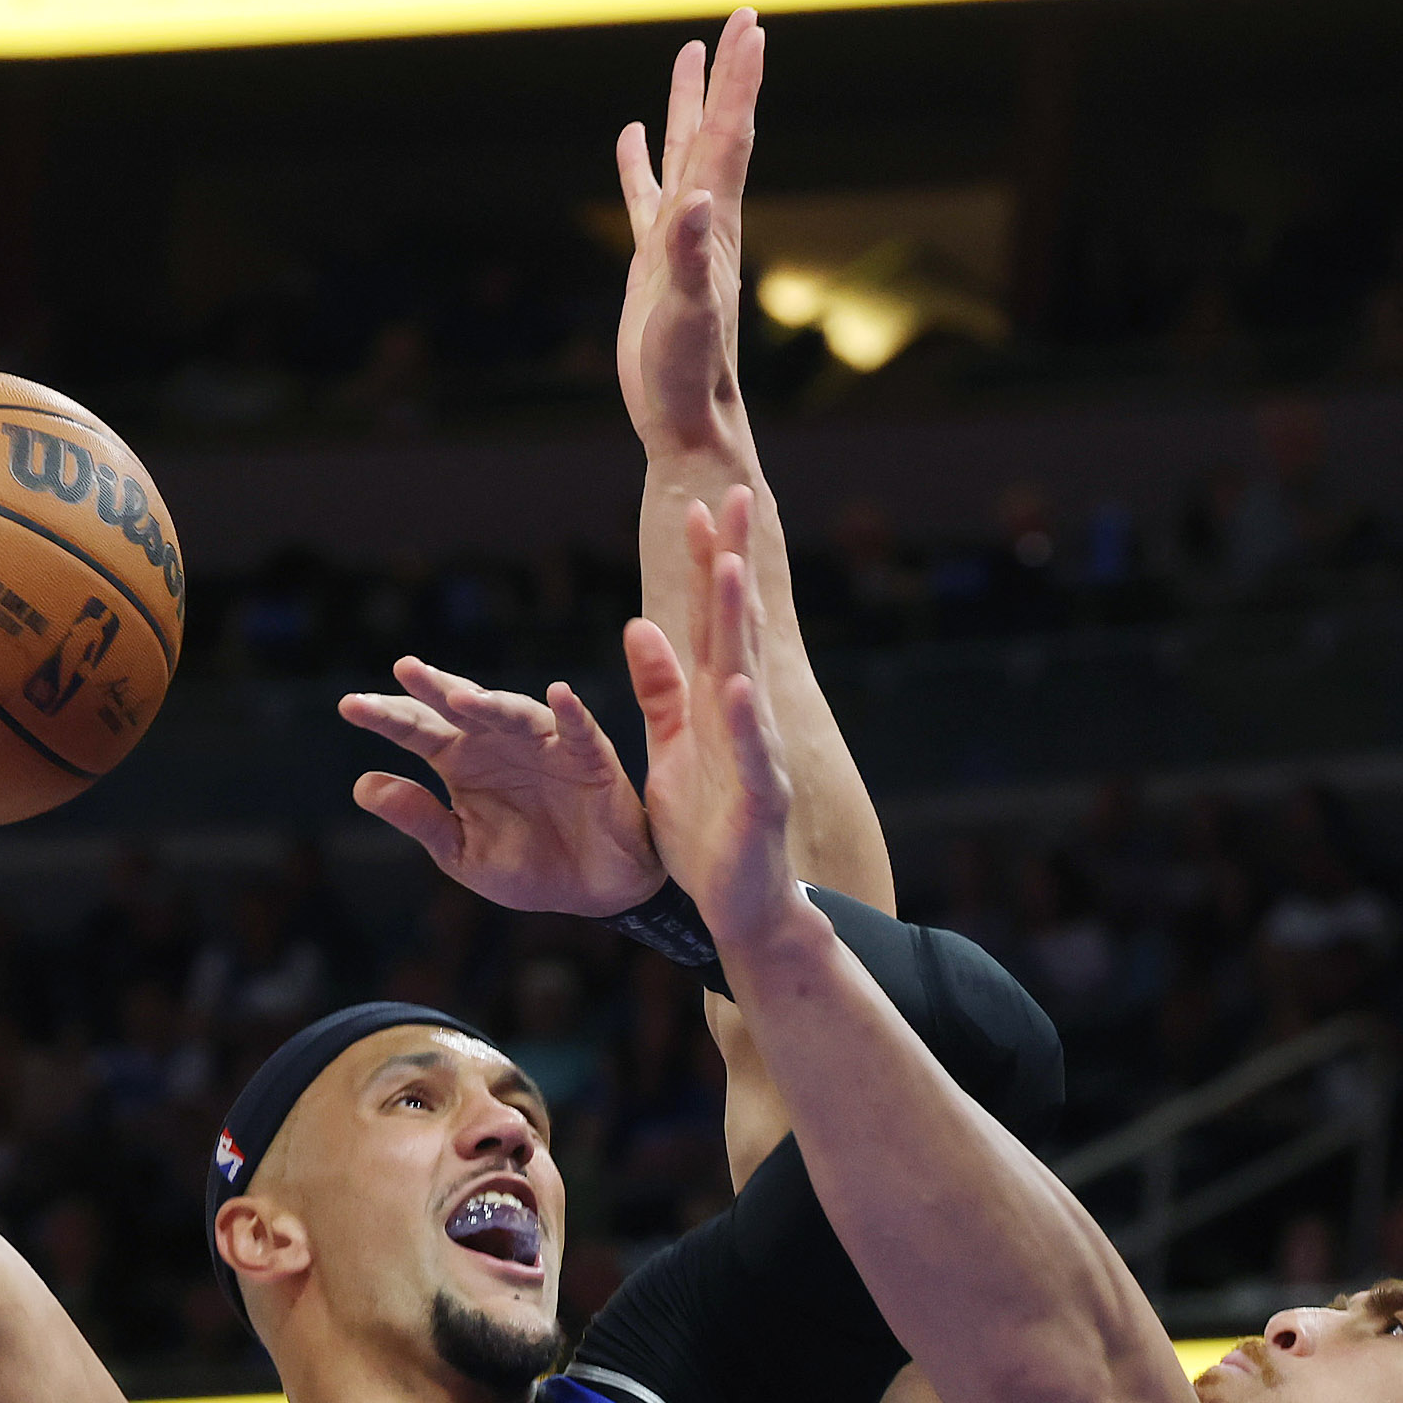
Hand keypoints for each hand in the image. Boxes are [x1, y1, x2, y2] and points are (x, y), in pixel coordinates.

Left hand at [341, 660, 661, 916]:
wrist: (590, 891)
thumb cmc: (526, 866)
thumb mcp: (461, 852)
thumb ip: (418, 818)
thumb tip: (361, 786)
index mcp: (459, 762)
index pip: (416, 731)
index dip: (385, 717)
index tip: (348, 705)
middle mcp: (496, 742)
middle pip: (459, 708)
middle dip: (433, 687)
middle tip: (404, 668)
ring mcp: (542, 744)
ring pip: (513, 713)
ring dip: (490, 702)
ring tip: (462, 698)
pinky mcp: (587, 755)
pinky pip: (578, 728)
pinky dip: (570, 712)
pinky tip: (559, 695)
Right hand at [615, 10, 761, 461]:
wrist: (689, 422)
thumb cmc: (689, 376)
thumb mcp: (685, 315)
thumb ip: (687, 258)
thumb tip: (695, 200)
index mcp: (713, 224)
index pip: (728, 136)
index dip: (738, 81)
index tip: (751, 25)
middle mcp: (703, 222)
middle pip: (716, 131)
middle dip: (727, 75)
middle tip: (740, 18)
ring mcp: (678, 240)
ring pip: (683, 154)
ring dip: (685, 105)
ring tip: (688, 54)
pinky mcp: (654, 263)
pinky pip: (646, 196)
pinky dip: (639, 163)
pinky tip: (632, 137)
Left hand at [625, 489, 805, 953]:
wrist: (742, 907)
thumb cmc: (708, 831)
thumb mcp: (671, 751)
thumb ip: (661, 691)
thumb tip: (641, 624)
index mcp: (715, 704)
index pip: (709, 621)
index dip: (704, 565)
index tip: (697, 505)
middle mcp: (742, 717)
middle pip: (736, 628)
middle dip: (733, 564)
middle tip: (735, 496)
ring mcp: (757, 755)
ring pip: (747, 678)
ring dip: (739, 624)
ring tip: (731, 569)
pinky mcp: (760, 801)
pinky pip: (751, 756)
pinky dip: (745, 722)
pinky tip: (737, 685)